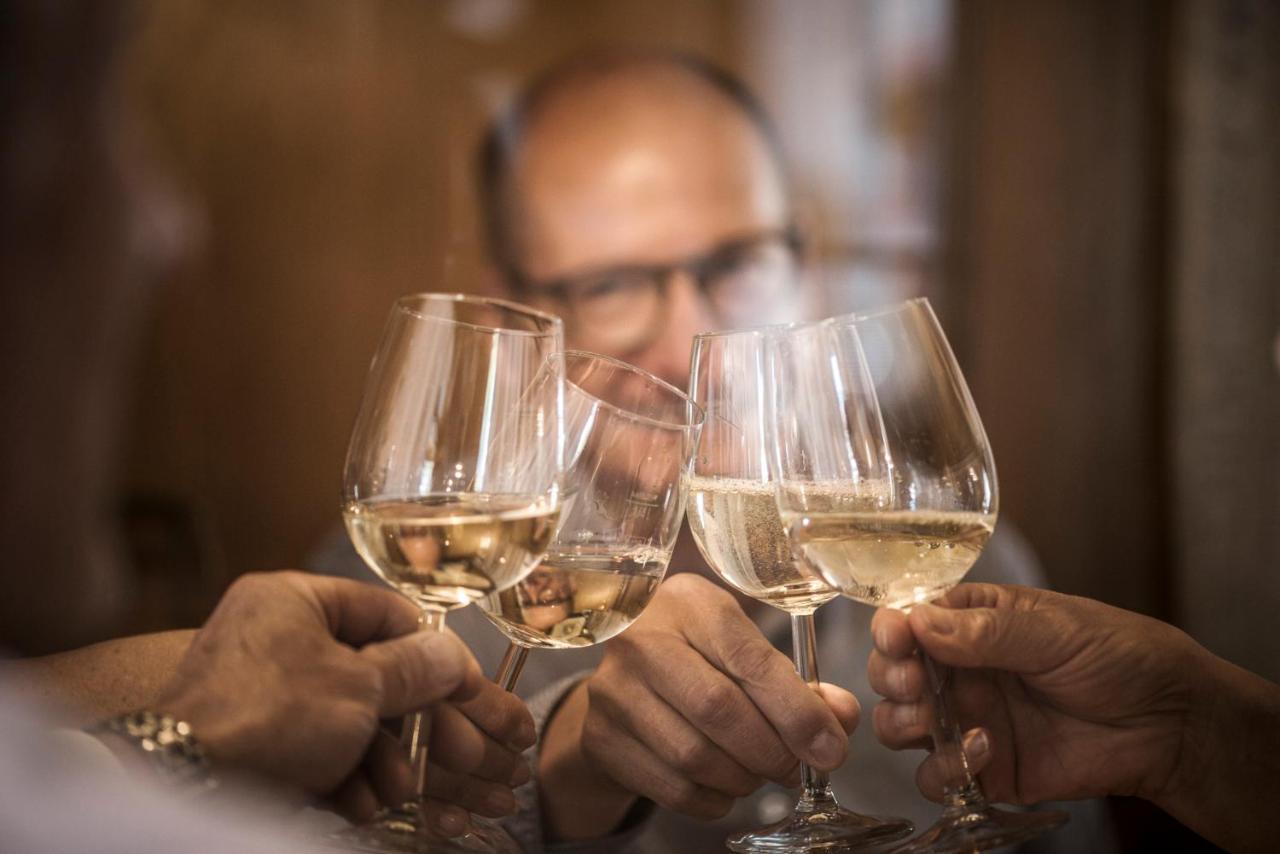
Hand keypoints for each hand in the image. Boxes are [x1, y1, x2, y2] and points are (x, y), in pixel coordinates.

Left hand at [152, 571, 534, 827]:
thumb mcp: (359, 686)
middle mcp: (275, 636)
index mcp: (296, 599)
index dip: (435, 654)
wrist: (185, 784)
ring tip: (402, 790)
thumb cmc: (268, 717)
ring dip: (384, 759)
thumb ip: (415, 668)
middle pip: (372, 676)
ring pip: (347, 720)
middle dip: (419, 724)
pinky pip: (314, 750)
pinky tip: (364, 804)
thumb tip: (451, 655)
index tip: (468, 687)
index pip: (387, 613)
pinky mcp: (251, 740)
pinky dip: (344, 777)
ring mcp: (259, 690)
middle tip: (466, 754)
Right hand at [539, 572, 858, 838]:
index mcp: (688, 603)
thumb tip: (840, 720)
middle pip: (719, 709)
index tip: (830, 747)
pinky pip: (671, 788)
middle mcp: (642, 639)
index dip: (796, 710)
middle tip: (793, 767)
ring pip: (694, 755)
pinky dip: (713, 800)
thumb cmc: (698, 657)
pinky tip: (726, 787)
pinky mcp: (601, 737)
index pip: (748, 658)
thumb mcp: (744, 648)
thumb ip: (796, 683)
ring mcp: (613, 689)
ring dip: (744, 778)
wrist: (622, 676)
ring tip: (759, 773)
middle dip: (772, 750)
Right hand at [867, 583, 1200, 806]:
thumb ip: (986, 631)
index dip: (893, 629)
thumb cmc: (1120, 656)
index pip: (910, 620)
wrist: (1170, 725)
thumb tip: (918, 620)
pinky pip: (937, 774)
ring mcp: (970, 719)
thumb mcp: (1055, 630)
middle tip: (913, 683)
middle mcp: (962, 670)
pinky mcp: (987, 768)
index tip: (897, 637)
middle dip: (891, 676)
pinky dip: (944, 767)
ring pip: (901, 724)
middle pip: (894, 672)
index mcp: (973, 622)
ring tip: (930, 720)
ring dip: (902, 722)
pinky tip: (985, 749)